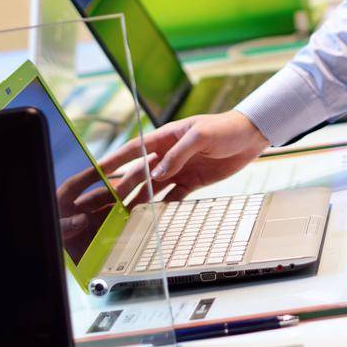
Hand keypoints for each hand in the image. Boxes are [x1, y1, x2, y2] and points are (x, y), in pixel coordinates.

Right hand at [94, 110, 269, 203]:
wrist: (251, 136)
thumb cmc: (225, 127)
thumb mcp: (201, 135)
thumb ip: (179, 154)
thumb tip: (157, 172)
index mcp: (166, 137)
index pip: (134, 150)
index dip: (114, 161)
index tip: (95, 171)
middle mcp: (168, 154)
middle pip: (140, 173)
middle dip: (121, 187)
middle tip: (105, 203)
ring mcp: (179, 169)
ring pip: (153, 188)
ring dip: (139, 201)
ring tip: (123, 216)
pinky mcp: (192, 182)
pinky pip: (173, 197)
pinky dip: (162, 208)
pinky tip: (151, 219)